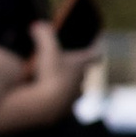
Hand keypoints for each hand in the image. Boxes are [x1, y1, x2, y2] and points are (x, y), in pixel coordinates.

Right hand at [0, 21, 101, 135]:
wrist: (46, 107)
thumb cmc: (50, 75)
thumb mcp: (47, 50)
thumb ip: (44, 34)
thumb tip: (38, 24)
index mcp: (81, 66)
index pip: (95, 54)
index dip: (95, 48)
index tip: (97, 45)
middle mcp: (81, 82)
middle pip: (82, 73)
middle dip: (75, 69)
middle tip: (66, 64)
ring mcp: (73, 98)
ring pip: (73, 90)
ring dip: (65, 86)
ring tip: (53, 83)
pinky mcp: (63, 111)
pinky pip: (62, 104)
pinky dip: (56, 100)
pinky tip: (46, 99)